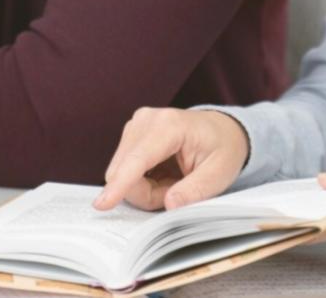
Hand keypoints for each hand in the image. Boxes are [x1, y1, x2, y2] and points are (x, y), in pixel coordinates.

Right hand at [94, 107, 249, 211]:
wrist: (222, 130)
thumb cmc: (222, 149)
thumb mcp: (220, 173)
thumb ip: (196, 190)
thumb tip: (171, 204)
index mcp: (170, 125)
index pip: (137, 160)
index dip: (120, 185)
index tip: (102, 204)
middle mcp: (146, 120)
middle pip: (124, 173)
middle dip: (148, 193)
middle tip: (179, 189)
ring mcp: (135, 125)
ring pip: (121, 175)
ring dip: (146, 189)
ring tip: (174, 180)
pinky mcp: (131, 134)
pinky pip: (123, 173)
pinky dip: (143, 182)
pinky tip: (163, 173)